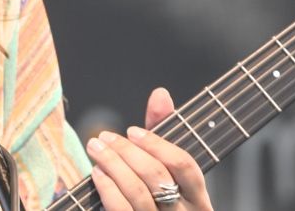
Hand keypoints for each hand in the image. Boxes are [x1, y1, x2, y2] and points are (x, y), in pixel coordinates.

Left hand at [86, 87, 213, 209]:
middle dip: (126, 151)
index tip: (132, 130)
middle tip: (105, 136)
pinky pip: (121, 209)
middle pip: (157, 176)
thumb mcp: (166, 167)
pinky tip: (98, 173)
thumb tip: (160, 94)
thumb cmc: (160, 195)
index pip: (185, 165)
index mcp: (198, 198)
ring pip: (138, 192)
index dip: (157, 144)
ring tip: (96, 148)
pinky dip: (107, 188)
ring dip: (112, 164)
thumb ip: (163, 131)